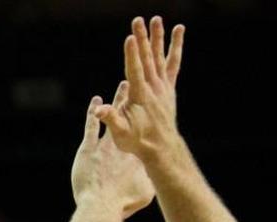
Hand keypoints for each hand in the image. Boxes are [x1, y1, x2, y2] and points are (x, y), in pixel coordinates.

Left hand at [71, 84, 154, 216]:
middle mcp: (123, 147)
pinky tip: (96, 100)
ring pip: (113, 116)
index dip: (149, 121)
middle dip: (139, 101)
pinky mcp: (88, 149)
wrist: (102, 204)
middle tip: (143, 86)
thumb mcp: (144, 194)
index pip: (144, 134)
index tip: (155, 109)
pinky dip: (94, 111)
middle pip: (133, 118)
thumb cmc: (122, 202)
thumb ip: (149, 182)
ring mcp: (105, 146)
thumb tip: (157, 180)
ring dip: (119, 99)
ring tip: (124, 83)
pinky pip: (91, 125)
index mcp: (138, 157)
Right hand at [96, 16, 184, 159]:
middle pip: (147, 58)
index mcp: (140, 96)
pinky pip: (173, 63)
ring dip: (157, 37)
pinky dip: (176, 47)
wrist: (161, 147)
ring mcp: (162, 86)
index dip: (132, 54)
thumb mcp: (121, 133)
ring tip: (156, 19)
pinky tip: (179, 30)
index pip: (135, 71)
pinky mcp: (168, 86)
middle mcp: (153, 87)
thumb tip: (98, 112)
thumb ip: (111, 119)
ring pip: (159, 57)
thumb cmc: (138, 141)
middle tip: (138, 20)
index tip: (131, 37)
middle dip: (142, 38)